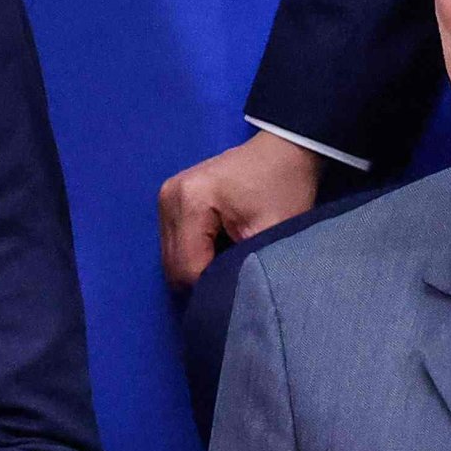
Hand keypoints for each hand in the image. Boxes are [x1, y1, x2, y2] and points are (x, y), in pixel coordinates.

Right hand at [158, 132, 325, 289]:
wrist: (284, 150)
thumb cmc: (284, 187)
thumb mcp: (273, 230)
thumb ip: (243, 267)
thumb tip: (225, 300)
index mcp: (189, 202)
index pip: (188, 269)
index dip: (213, 287)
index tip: (243, 286)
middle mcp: (168, 198)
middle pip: (174, 267)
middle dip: (204, 280)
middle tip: (238, 277)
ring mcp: (166, 199)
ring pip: (172, 260)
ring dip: (199, 269)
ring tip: (231, 261)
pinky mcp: (171, 202)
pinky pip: (176, 246)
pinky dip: (196, 255)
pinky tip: (219, 250)